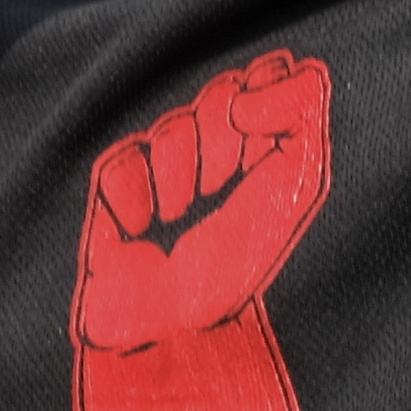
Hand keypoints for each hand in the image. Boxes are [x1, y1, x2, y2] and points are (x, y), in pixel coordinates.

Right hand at [75, 49, 336, 350]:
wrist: (177, 335)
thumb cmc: (241, 264)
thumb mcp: (297, 185)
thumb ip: (300, 112)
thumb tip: (249, 86)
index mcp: (262, 142)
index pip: (266, 74)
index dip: (266, 97)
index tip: (267, 139)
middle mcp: (211, 144)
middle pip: (218, 94)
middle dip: (228, 142)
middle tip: (225, 188)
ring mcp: (158, 163)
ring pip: (170, 128)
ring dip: (183, 178)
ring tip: (183, 219)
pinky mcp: (110, 187)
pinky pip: (125, 162)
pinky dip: (139, 201)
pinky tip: (146, 233)